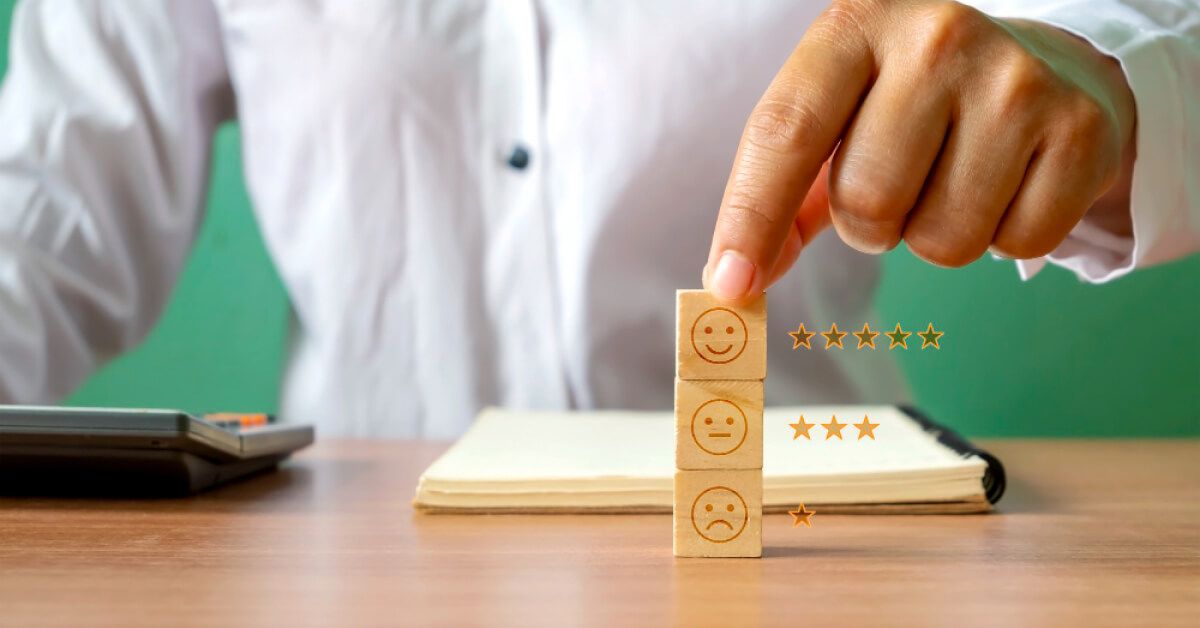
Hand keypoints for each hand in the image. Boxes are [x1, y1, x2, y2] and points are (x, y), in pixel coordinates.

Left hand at [703, 0, 1136, 301]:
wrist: (1043, 66)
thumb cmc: (911, 104)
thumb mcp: (838, 119)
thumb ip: (780, 194)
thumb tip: (732, 283)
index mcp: (856, 25)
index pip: (785, 132)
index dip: (751, 217)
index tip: (729, 285)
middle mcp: (936, 36)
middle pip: (868, 202)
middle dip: (870, 225)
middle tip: (899, 187)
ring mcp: (1016, 78)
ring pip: (942, 239)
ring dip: (935, 235)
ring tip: (953, 179)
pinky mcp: (1080, 127)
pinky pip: (1016, 244)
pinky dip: (1004, 238)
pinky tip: (1009, 184)